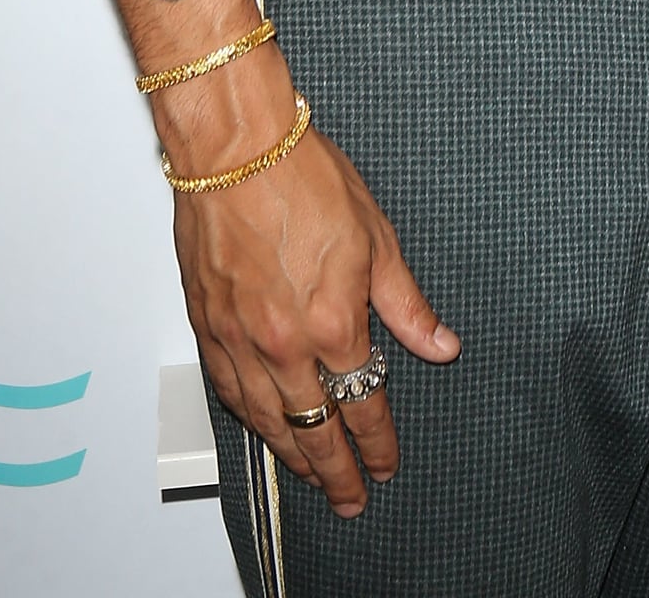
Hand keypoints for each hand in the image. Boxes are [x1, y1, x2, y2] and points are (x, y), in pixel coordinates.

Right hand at [169, 115, 457, 516]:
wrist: (235, 151)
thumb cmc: (303, 178)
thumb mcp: (377, 237)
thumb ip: (406, 304)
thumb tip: (441, 344)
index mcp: (333, 323)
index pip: (364, 403)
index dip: (377, 441)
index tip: (386, 463)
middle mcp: (283, 345)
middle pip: (313, 430)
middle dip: (335, 471)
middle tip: (349, 498)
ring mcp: (240, 342)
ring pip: (267, 422)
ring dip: (292, 456)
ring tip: (310, 477)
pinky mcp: (207, 329)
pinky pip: (229, 394)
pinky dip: (250, 421)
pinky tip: (262, 429)